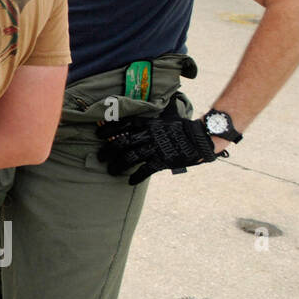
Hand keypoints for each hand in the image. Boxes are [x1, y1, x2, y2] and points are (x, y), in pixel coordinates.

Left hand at [96, 107, 222, 184]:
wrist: (199, 137)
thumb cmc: (179, 127)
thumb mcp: (161, 117)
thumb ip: (147, 120)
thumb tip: (131, 120)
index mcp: (146, 123)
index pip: (121, 124)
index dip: (108, 130)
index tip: (98, 136)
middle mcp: (147, 135)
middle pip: (121, 143)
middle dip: (107, 151)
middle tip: (100, 157)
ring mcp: (154, 148)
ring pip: (129, 157)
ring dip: (117, 165)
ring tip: (111, 171)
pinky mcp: (162, 160)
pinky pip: (145, 170)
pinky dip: (136, 177)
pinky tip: (130, 181)